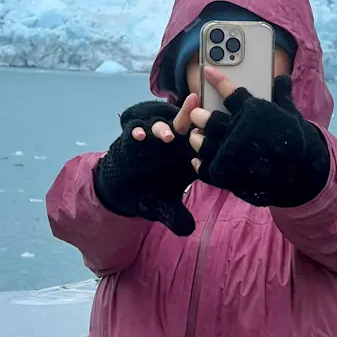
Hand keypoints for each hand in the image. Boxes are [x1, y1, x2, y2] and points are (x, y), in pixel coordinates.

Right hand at [93, 95, 199, 235]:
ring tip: (167, 136)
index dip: (207, 139)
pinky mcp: (132, 138)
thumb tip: (188, 229)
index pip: (200, 145)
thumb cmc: (152, 196)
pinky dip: (137, 131)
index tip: (214, 134)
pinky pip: (135, 130)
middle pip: (184, 126)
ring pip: (161, 125)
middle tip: (195, 106)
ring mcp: (152, 139)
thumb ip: (176, 217)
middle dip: (189, 114)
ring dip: (164, 127)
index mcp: (186, 157)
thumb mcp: (164, 208)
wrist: (123, 192)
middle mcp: (172, 144)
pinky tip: (140, 136)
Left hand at [188, 68, 329, 206]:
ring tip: (197, 135)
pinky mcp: (227, 174)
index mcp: (252, 113)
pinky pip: (205, 167)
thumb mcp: (290, 113)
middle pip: (208, 119)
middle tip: (197, 114)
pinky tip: (198, 159)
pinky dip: (199, 163)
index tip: (207, 71)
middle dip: (199, 115)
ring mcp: (230, 154)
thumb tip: (281, 78)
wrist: (301, 173)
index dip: (217, 80)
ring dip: (197, 138)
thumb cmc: (295, 141)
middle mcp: (238, 131)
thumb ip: (282, 95)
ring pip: (203, 143)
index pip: (230, 91)